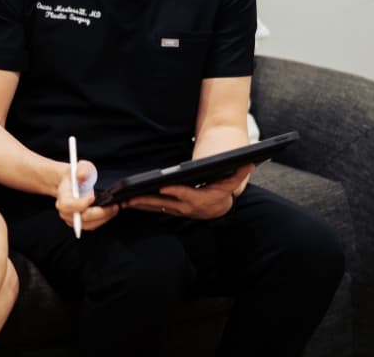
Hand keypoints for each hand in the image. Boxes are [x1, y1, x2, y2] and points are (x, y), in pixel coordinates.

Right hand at [55, 160, 117, 230]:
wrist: (72, 182)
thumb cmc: (76, 175)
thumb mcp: (81, 167)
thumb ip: (82, 170)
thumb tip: (81, 176)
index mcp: (62, 195)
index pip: (68, 205)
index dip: (80, 204)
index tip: (93, 197)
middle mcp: (65, 210)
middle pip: (80, 218)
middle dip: (98, 214)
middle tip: (112, 207)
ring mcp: (72, 218)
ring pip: (87, 225)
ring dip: (102, 219)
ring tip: (113, 209)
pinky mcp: (80, 222)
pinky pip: (91, 225)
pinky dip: (102, 220)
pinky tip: (109, 213)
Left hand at [123, 163, 253, 218]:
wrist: (218, 206)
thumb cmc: (221, 191)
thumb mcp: (231, 182)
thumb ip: (238, 174)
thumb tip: (249, 163)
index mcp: (200, 199)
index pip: (185, 195)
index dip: (173, 191)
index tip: (161, 186)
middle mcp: (186, 207)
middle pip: (165, 203)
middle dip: (148, 200)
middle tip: (131, 196)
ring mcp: (177, 210)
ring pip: (156, 207)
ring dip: (140, 204)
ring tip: (124, 200)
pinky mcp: (170, 209)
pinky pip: (154, 208)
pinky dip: (141, 205)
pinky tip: (128, 201)